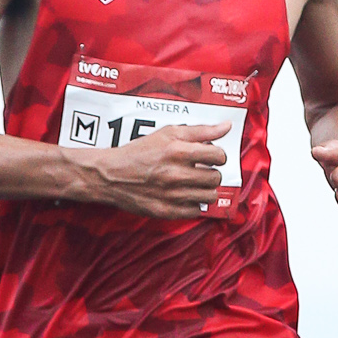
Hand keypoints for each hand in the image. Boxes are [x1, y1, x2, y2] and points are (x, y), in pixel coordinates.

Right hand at [87, 120, 229, 219]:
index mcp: (178, 151)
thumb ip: (199, 130)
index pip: (219, 155)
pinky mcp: (167, 211)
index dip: (218, 155)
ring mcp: (172, 195)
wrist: (110, 175)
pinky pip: (196, 211)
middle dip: (212, 172)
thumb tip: (226, 126)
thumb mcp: (167, 133)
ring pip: (209, 196)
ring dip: (205, 189)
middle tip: (202, 170)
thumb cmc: (138, 152)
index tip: (211, 157)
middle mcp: (176, 174)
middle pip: (216, 177)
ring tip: (194, 183)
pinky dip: (194, 204)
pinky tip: (185, 196)